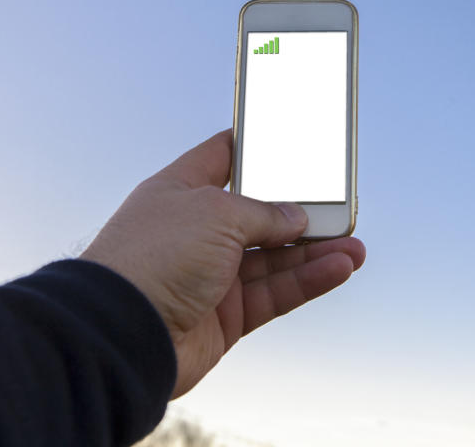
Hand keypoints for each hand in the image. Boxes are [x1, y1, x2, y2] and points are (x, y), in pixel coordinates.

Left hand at [80, 130, 364, 397]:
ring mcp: (211, 275)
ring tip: (354, 246)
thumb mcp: (216, 213)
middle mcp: (196, 231)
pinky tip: (338, 268)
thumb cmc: (152, 258)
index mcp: (181, 191)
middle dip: (300, 211)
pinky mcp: (225, 316)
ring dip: (316, 252)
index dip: (256, 148)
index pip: (222, 157)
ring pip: (275, 258)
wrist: (121, 334)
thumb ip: (264, 213)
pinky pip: (275, 292)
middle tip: (338, 206)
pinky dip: (308, 281)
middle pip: (259, 214)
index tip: (289, 140)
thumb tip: (296, 219)